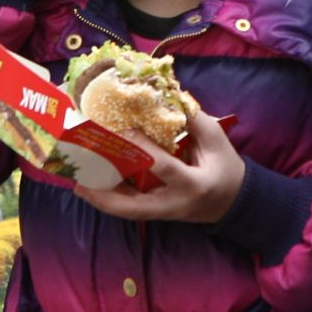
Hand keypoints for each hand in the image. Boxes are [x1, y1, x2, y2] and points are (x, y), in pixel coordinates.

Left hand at [75, 110, 244, 223]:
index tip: (121, 129)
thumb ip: (194, 120)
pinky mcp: (157, 214)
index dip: (139, 149)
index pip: (161, 167)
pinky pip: (129, 208)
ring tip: (78, 182)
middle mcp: (173, 203)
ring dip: (100, 198)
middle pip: (131, 206)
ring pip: (125, 211)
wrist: (233, 202)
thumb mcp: (217, 141)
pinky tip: (94, 186)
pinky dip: (110, 197)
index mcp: (192, 184)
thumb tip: (167, 97)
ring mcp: (163, 213)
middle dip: (103, 194)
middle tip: (80, 178)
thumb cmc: (227, 169)